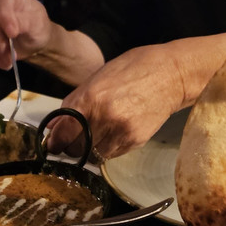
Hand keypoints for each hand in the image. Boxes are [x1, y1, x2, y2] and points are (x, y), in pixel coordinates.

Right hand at [0, 0, 52, 69]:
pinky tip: (4, 63)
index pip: (3, 2)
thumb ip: (24, 23)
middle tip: (12, 55)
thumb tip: (10, 31)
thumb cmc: (38, 27)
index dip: (5, 17)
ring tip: (9, 62)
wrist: (35, 41)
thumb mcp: (36, 23)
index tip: (12, 34)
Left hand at [48, 44, 186, 160]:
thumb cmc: (132, 70)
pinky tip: (113, 133)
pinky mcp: (135, 141)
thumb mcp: (97, 79)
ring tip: (97, 134)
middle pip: (76, 149)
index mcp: (90, 98)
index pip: (63, 134)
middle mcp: (104, 117)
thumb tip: (53, 127)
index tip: (54, 144)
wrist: (172, 75)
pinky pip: (112, 154)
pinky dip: (107, 148)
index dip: (55, 142)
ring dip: (90, 149)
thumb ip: (73, 103)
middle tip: (74, 139)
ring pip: (93, 155)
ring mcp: (121, 131)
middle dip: (72, 146)